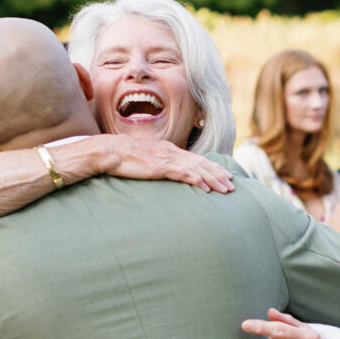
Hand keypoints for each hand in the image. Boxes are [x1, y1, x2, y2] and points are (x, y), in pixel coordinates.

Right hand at [87, 135, 233, 192]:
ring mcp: (165, 158)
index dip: (212, 166)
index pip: (196, 158)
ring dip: (212, 179)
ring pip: (196, 168)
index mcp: (168, 150)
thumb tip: (166, 173)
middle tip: (232, 184)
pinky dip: (195, 179)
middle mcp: (171, 152)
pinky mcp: (158, 166)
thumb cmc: (122, 158)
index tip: (225, 174)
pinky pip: (181, 173)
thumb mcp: (145, 160)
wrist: (107, 151)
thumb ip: (158, 165)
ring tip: (225, 188)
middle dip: (218, 174)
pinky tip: (205, 187)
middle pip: (201, 163)